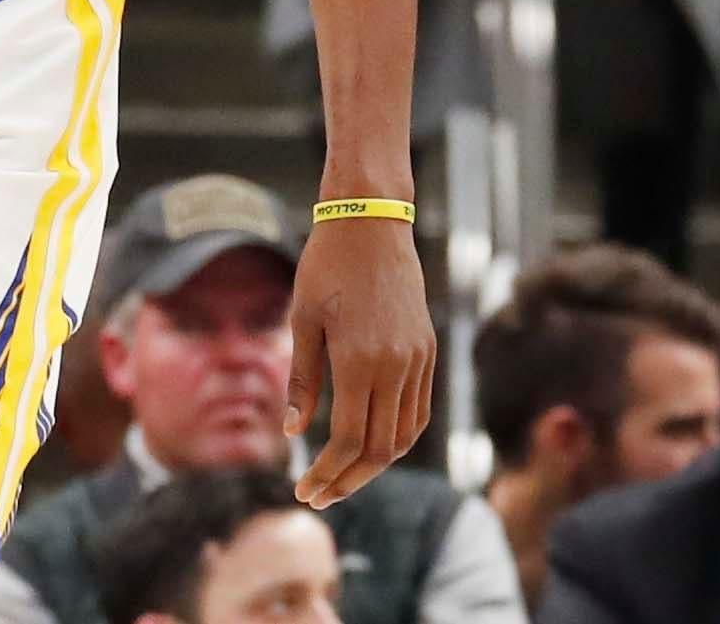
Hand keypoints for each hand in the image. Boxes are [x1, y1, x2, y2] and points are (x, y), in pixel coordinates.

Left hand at [283, 208, 435, 506]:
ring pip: (404, 436)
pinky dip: (396, 438)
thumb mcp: (303, 320)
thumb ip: (301, 379)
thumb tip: (292, 432)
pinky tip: (371, 445)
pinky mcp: (427, 351)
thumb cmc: (326, 266)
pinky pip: (417, 411)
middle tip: (318, 496)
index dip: (325, 474)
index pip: (348, 441)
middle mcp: (396, 367)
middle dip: (347, 481)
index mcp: (360, 361)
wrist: (371, 223)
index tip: (303, 490)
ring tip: (341, 477)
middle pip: (379, 450)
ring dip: (374, 465)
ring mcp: (417, 360)